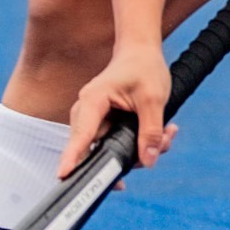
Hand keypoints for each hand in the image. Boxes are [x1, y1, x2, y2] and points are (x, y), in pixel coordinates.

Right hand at [59, 42, 175, 178]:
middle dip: (131, 155)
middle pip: (98, 149)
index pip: (81, 135)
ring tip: (167, 134)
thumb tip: (148, 162)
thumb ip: (150, 131)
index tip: (63, 176)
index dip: (72, 158)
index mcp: (93, 101)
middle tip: (162, 144)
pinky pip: (118, 143)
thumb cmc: (144, 68)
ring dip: (140, 149)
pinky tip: (163, 132)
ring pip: (111, 149)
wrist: (141, 53)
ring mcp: (94, 121)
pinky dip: (140, 142)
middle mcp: (87, 113)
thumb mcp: (153, 98)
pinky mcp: (105, 125)